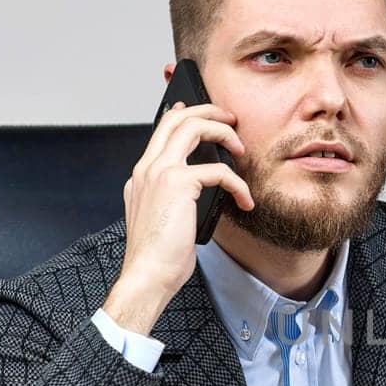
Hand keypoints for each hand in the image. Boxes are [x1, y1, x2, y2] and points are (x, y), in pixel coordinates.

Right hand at [103, 101, 252, 333]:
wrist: (147, 275)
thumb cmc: (159, 256)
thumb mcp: (165, 218)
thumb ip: (177, 197)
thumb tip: (204, 189)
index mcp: (141, 175)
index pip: (161, 130)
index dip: (183, 113)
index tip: (204, 112)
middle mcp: (147, 168)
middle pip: (178, 117)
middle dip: (210, 111)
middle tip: (232, 120)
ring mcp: (159, 172)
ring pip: (193, 127)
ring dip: (224, 132)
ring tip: (241, 149)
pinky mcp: (177, 183)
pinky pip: (218, 170)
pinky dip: (238, 184)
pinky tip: (244, 201)